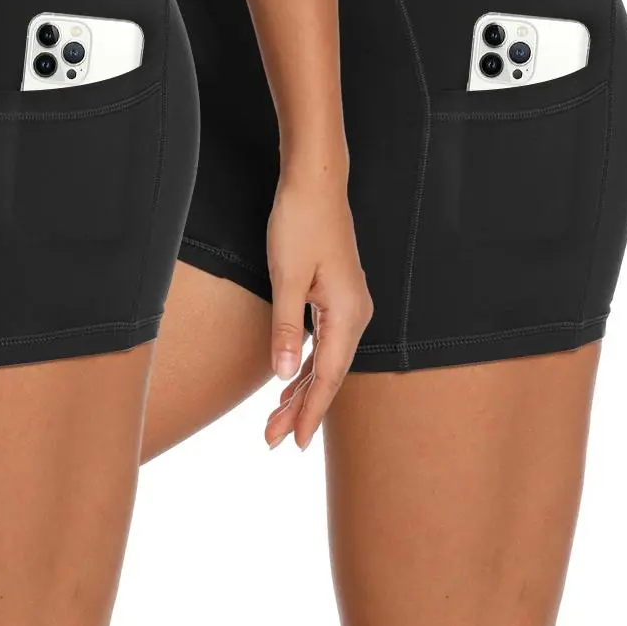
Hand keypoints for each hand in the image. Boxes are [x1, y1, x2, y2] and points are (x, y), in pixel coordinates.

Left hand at [262, 166, 371, 448]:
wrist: (315, 183)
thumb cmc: (300, 223)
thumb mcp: (286, 278)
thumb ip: (285, 329)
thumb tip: (282, 376)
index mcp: (347, 313)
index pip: (327, 376)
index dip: (310, 412)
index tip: (293, 442)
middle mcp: (354, 314)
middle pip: (327, 375)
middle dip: (300, 410)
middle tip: (272, 441)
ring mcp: (347, 306)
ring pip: (323, 362)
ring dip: (300, 392)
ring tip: (274, 423)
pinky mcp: (336, 298)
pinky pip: (322, 345)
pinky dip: (305, 369)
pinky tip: (289, 386)